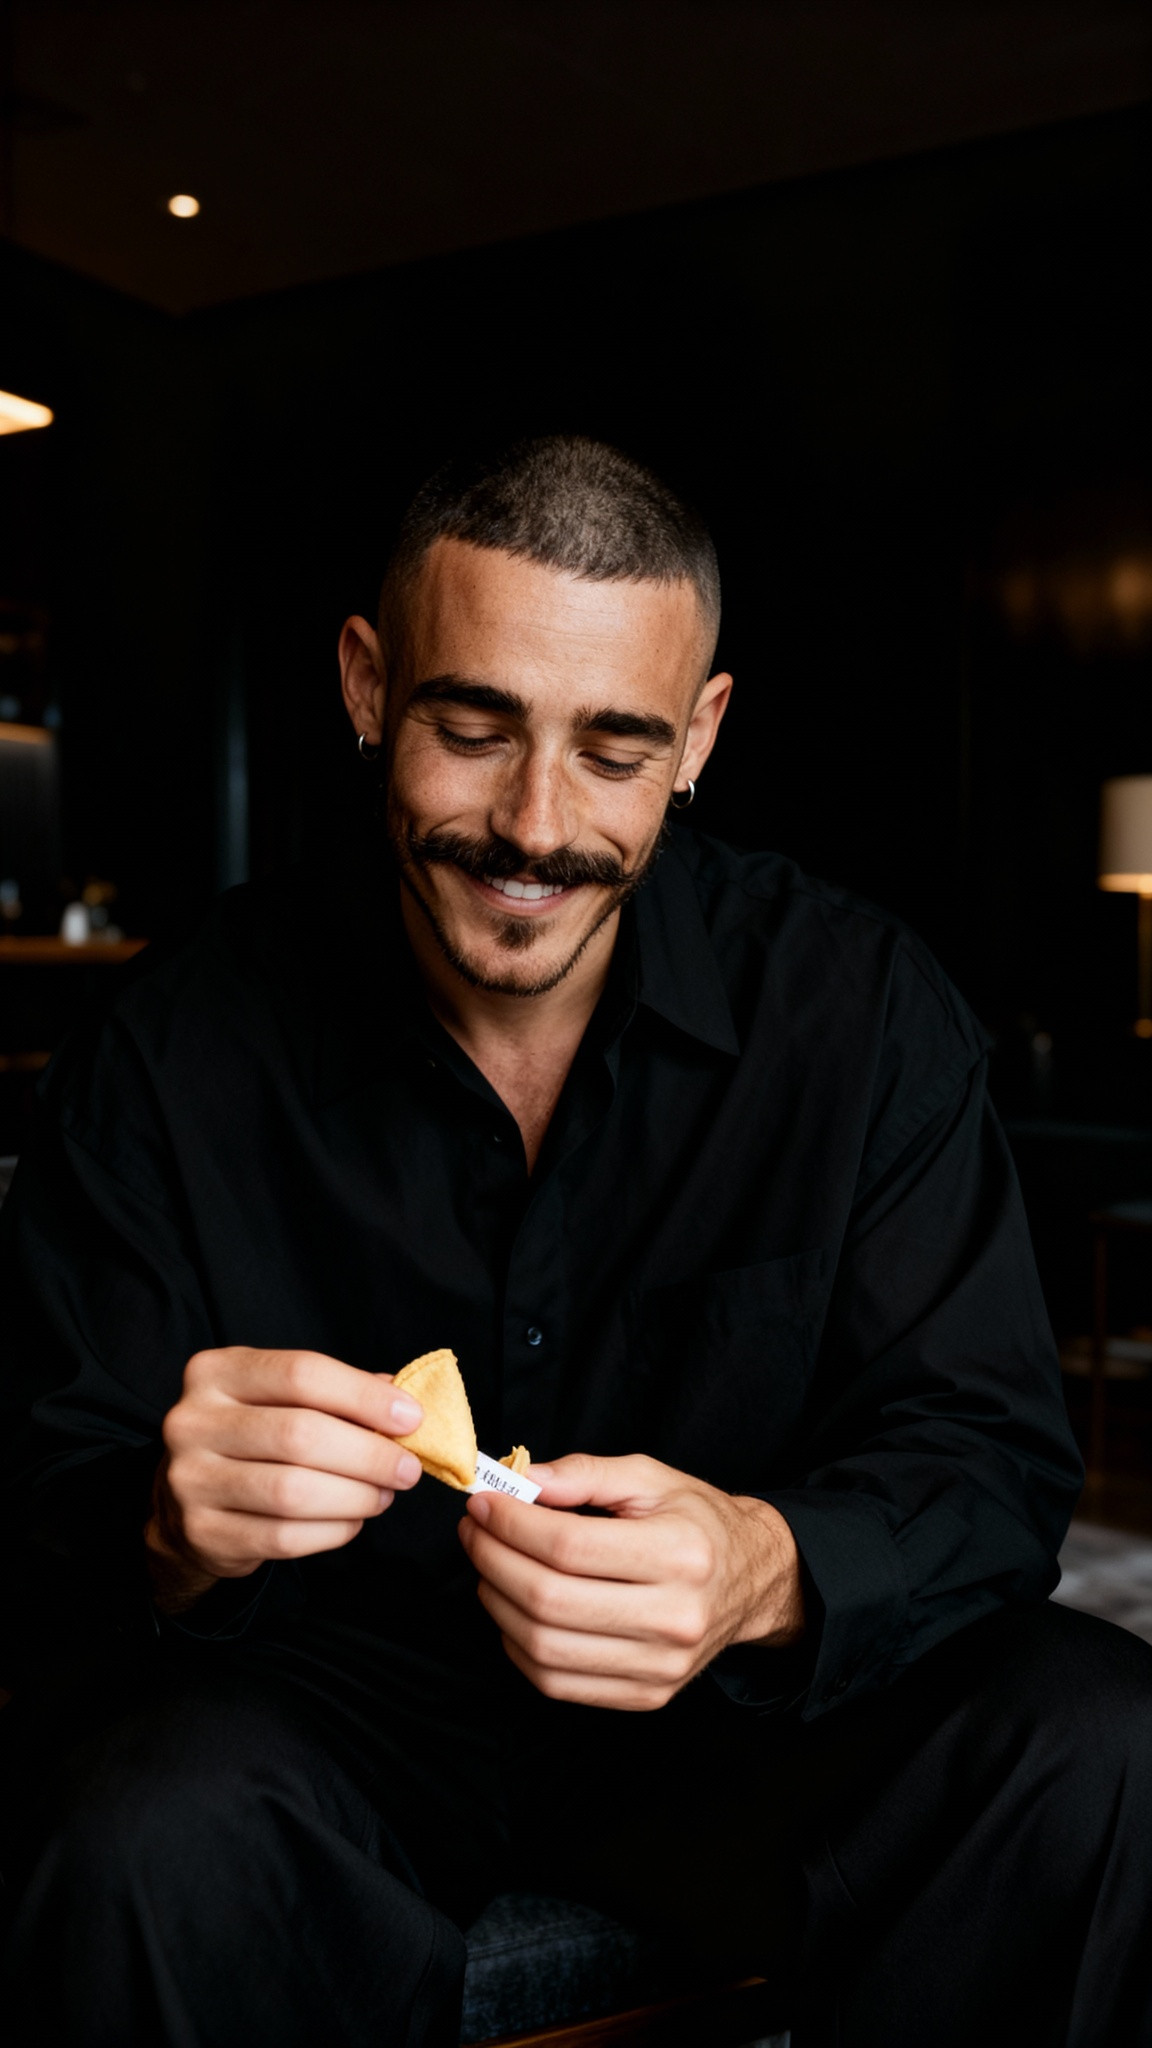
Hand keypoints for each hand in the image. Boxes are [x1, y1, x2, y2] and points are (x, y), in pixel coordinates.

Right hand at [144, 1347, 424, 1610]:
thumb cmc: (252, 1439)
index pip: (301, 1373)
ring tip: (383, 1495)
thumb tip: (404, 1402)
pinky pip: (284, 1536)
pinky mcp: (203, 1532)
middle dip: (368, 1454)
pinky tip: (352, 1520)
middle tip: (407, 1468)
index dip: (363, 1396)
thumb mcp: (281, 1399)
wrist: (185, 1501)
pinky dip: (332, 1531)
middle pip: (300, 1434)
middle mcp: (193, 1421)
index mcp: (216, 1372)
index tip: (411, 1418)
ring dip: (355, 1496)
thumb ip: (338, 1393)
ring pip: (293, 1491)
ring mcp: (191, 1480)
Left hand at [457, 1452, 803, 1709]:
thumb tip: (520, 1481)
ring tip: (488, 1567)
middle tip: (474, 1532)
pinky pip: (558, 1683)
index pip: (569, 1546)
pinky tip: (513, 1610)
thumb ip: (584, 1474)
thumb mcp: (650, 1478)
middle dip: (493, 1561)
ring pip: (545, 1647)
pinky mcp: (647, 1696)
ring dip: (496, 1604)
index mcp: (680, 1553)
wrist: (751, 1580)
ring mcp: (662, 1666)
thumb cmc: (695, 1522)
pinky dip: (519, 1647)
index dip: (510, 1525)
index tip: (482, 1504)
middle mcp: (676, 1617)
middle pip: (550, 1599)